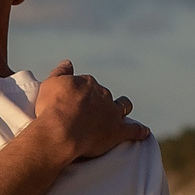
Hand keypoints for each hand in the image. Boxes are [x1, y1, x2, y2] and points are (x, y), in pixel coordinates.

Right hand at [31, 61, 150, 162]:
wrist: (60, 131)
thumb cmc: (52, 108)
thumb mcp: (50, 84)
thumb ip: (60, 72)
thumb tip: (68, 62)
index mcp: (87, 83)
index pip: (87, 83)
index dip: (81, 92)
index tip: (74, 99)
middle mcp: (103, 95)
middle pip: (105, 94)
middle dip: (101, 99)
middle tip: (90, 110)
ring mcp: (112, 113)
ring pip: (123, 106)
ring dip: (123, 107)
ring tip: (121, 112)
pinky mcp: (118, 131)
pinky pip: (134, 130)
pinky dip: (139, 131)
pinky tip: (144, 132)